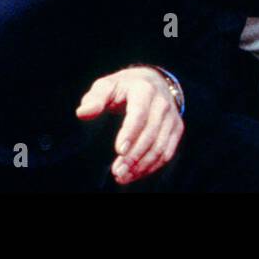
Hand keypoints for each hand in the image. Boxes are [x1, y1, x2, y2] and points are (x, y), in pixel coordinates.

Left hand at [75, 66, 183, 185]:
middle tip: (116, 171)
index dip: (130, 133)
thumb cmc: (123, 87)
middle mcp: (162, 103)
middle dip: (133, 156)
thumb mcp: (107, 86)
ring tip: (123, 176)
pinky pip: (167, 151)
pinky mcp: (176, 128)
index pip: (139, 113)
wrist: (152, 81)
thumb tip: (82, 113)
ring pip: (160, 146)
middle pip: (150, 133)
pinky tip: (135, 173)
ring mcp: (171, 116)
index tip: (119, 151)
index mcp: (144, 90)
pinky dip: (152, 166)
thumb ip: (95, 99)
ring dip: (142, 165)